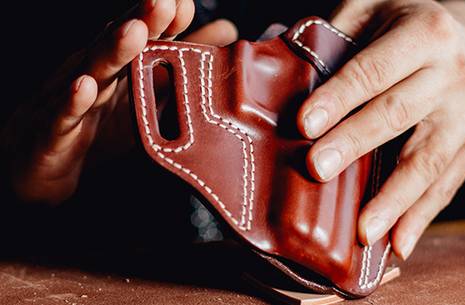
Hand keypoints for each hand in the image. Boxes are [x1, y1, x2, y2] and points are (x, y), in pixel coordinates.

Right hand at [2, 0, 237, 203]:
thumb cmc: (97, 124)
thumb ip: (183, 65)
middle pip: (118, 44)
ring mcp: (73, 100)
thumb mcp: (145, 97)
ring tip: (135, 32)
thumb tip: (225, 32)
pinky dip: (73, 101)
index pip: (143, 37)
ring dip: (113, 51)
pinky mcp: (54, 131)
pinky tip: (85, 87)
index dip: (164, 20)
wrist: (42, 161)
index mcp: (120, 67)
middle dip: (142, 21)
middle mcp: (96, 75)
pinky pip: (62, 115)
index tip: (185, 4)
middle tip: (165, 1)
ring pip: (92, 71)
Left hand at [297, 0, 464, 258]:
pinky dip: (421, 216)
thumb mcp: (373, 10)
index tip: (304, 125)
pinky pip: (446, 184)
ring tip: (363, 232)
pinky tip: (398, 244)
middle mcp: (454, 72)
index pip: (373, 71)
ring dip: (393, 199)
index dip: (339, 98)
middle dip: (355, 144)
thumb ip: (336, 34)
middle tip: (317, 169)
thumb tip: (282, 65)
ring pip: (428, 161)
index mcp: (426, 32)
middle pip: (397, 114)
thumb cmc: (406, 25)